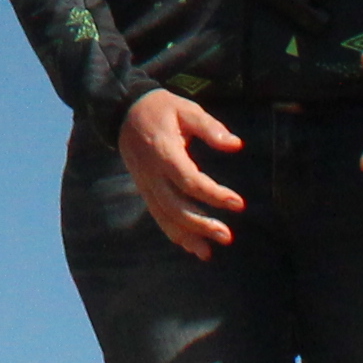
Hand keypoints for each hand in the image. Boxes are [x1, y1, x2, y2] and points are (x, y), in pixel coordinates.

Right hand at [117, 90, 247, 259]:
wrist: (124, 111)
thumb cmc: (162, 109)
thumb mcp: (186, 110)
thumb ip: (210, 128)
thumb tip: (236, 145)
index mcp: (163, 151)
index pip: (189, 180)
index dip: (213, 195)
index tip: (238, 203)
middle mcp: (151, 173)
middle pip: (175, 206)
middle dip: (201, 225)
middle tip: (227, 236)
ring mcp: (145, 184)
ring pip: (164, 216)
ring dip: (187, 236)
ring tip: (209, 252)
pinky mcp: (144, 190)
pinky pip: (158, 216)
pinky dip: (174, 234)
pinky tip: (192, 247)